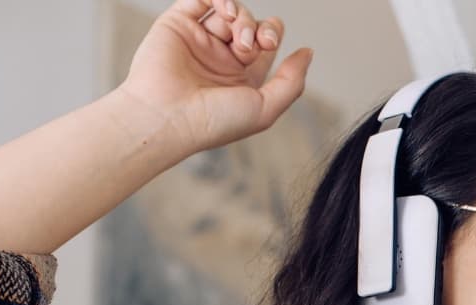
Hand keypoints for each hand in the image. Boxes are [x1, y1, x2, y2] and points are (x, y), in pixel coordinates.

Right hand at [116, 0, 313, 154]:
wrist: (167, 118)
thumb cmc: (213, 122)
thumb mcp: (265, 109)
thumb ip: (291, 81)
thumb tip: (308, 52)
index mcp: (240, 76)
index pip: (264, 41)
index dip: (271, 34)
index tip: (268, 45)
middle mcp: (219, 56)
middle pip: (250, 24)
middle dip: (259, 28)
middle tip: (254, 44)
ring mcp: (198, 39)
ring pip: (229, 11)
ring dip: (241, 17)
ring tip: (237, 39)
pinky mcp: (177, 24)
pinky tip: (226, 10)